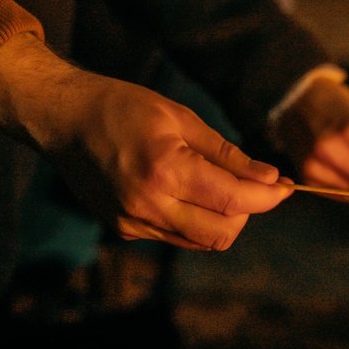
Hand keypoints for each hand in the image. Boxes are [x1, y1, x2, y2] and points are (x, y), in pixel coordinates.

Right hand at [0, 34, 291, 250]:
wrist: (62, 119)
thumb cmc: (123, 108)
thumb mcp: (181, 119)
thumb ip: (228, 155)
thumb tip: (271, 180)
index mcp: (164, 170)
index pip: (234, 201)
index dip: (268, 197)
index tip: (287, 187)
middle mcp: (147, 204)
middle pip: (223, 232)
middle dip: (247, 212)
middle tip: (250, 185)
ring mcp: (133, 222)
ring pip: (202, 241)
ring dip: (223, 219)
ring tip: (218, 186)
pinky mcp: (124, 230)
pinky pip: (177, 237)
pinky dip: (195, 221)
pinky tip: (188, 193)